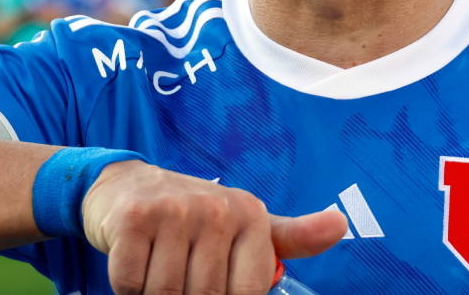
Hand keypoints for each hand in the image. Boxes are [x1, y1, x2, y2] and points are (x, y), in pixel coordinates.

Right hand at [82, 160, 348, 294]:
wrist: (128, 186)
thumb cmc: (195, 218)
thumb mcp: (246, 225)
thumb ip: (292, 237)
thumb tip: (340, 224)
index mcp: (251, 216)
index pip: (246, 293)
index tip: (211, 284)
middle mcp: (217, 209)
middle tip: (180, 273)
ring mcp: (174, 210)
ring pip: (165, 294)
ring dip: (154, 292)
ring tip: (157, 264)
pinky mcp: (134, 218)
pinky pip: (130, 284)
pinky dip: (128, 285)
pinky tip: (135, 258)